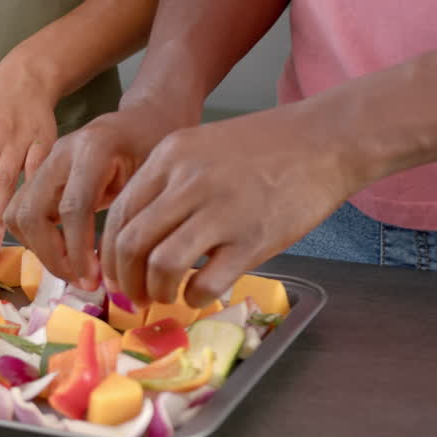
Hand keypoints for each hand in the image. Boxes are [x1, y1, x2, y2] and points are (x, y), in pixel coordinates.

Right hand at [3, 102, 194, 288]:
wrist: (143, 121)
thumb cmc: (156, 149)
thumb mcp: (156, 177)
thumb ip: (133, 216)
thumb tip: (119, 270)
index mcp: (94, 148)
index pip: (73, 207)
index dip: (78, 251)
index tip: (93, 281)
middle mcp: (61, 152)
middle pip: (33, 213)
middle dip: (52, 256)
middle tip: (80, 281)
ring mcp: (45, 162)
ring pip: (18, 214)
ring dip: (39, 250)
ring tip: (72, 271)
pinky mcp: (38, 175)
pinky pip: (20, 213)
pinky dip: (35, 240)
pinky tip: (64, 254)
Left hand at [99, 104, 362, 308]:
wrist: (327, 139)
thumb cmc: (264, 148)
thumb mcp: (202, 148)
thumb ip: (167, 184)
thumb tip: (136, 236)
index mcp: (169, 157)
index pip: (119, 214)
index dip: (109, 253)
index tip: (116, 272)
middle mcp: (188, 182)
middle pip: (130, 243)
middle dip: (124, 279)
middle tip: (134, 294)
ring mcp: (221, 210)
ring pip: (160, 264)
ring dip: (155, 290)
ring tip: (164, 296)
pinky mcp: (253, 239)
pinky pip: (205, 282)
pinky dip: (193, 296)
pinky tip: (197, 294)